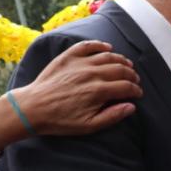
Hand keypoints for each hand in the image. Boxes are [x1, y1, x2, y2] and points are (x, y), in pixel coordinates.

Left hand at [13, 40, 142, 135]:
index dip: (136, 90)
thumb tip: (131, 107)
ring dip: (121, 60)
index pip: (126, 87)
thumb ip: (112, 116)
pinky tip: (107, 47)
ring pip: (108, 56)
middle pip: (121, 69)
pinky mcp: (68, 57)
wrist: (32, 108)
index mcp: (99, 91)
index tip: (138, 94)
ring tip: (126, 65)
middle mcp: (93, 73)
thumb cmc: (60, 120)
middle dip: (132, 75)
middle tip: (135, 80)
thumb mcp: (88, 126)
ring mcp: (80, 63)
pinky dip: (99, 44)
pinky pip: (88, 46)